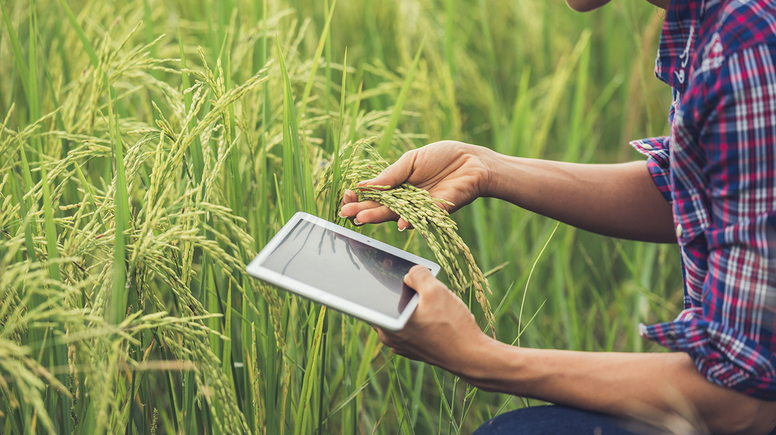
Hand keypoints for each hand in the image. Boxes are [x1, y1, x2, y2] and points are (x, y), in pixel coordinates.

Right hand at [340, 141, 493, 229]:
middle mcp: (406, 200)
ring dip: (379, 217)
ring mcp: (421, 208)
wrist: (473, 161)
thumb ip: (390, 174)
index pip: (373, 195)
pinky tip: (400, 223)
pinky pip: (423, 218)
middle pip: (381, 207)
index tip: (347, 195)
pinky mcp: (437, 212)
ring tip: (362, 218)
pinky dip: (411, 221)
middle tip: (346, 213)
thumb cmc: (443, 157)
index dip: (359, 196)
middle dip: (362, 210)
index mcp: (398, 186)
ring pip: (396, 215)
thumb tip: (363, 184)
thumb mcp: (411, 160)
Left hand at [375, 265, 489, 377]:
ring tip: (434, 299)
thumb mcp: (435, 290)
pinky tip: (438, 313)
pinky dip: (421, 317)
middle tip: (418, 281)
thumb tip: (410, 273)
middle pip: (390, 304)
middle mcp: (389, 337)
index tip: (385, 268)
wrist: (472, 356)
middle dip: (403, 291)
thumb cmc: (452, 326)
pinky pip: (413, 325)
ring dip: (415, 304)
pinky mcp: (415, 349)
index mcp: (387, 324)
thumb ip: (417, 274)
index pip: (372, 297)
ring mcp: (402, 345)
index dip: (379, 280)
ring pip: (403, 314)